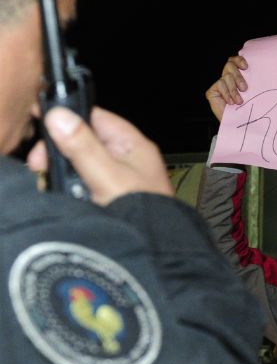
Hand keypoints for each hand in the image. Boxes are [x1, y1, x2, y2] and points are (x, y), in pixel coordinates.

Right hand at [27, 106, 173, 205]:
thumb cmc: (140, 209)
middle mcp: (125, 159)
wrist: (150, 247)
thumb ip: (82, 146)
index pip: (96, 118)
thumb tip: (59, 116)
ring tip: (49, 181)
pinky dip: (69, 188)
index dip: (68, 117)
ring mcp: (117, 178)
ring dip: (62, 172)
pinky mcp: (108, 197)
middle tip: (39, 163)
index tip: (40, 120)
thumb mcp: (107, 175)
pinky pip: (82, 185)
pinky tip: (60, 195)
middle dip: (59, 150)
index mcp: (132, 145)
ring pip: (80, 164)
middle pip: (84, 141)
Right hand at [205, 55, 247, 121]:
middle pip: (230, 66)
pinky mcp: (212, 91)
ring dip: (234, 89)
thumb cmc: (246, 109)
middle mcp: (227, 78)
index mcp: (237, 75)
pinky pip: (220, 85)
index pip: (235, 61)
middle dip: (238, 77)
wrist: (237, 124)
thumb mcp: (252, 94)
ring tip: (239, 101)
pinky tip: (230, 102)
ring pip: (226, 77)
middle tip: (245, 89)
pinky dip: (227, 94)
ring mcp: (219, 84)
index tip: (246, 67)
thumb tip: (261, 72)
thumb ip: (252, 83)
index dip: (239, 60)